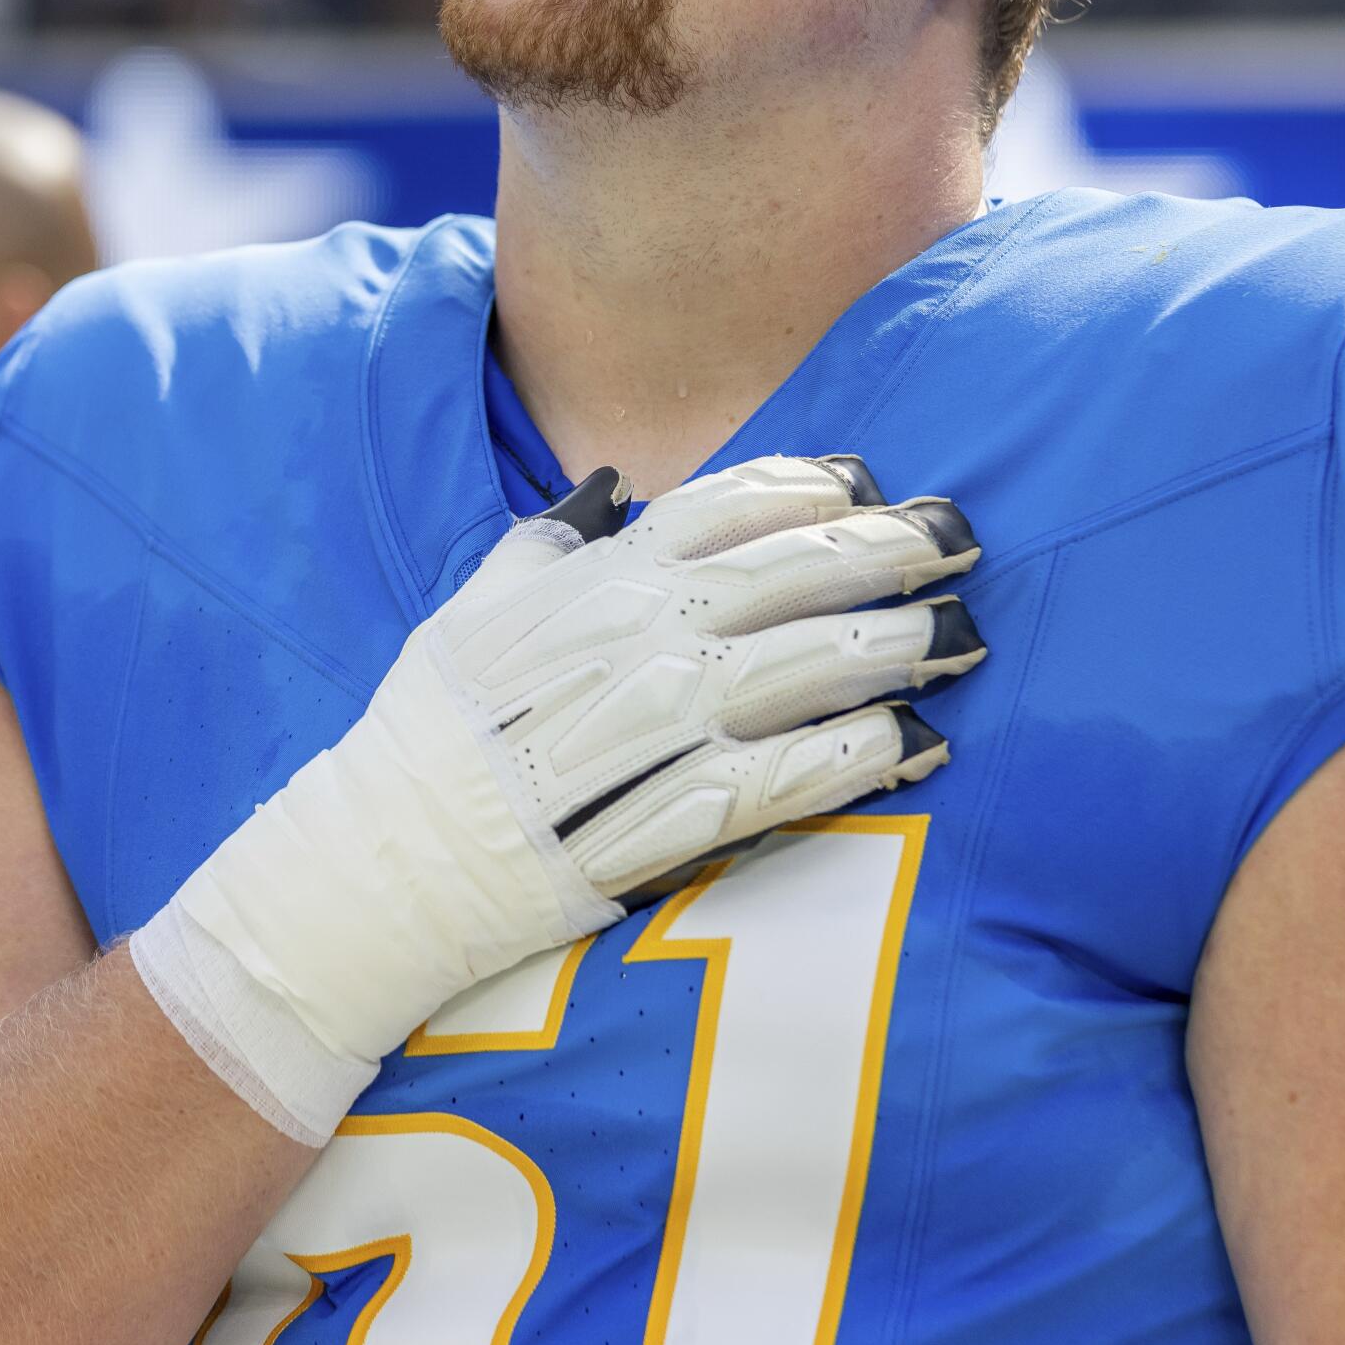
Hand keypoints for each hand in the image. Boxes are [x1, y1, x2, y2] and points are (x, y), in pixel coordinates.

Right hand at [129, 454, 981, 1139]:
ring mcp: (648, 732)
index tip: (870, 482)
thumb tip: (615, 486)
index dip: (810, 484)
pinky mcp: (661, 820)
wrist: (382, 862)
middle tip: (962, 540)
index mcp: (591, 579)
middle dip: (887, 551)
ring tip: (963, 638)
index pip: (725, 504)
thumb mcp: (473, 605)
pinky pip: (779, 779)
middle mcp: (630, 641)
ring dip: (894, 649)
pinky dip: (854, 758)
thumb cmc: (428, 730)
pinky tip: (914, 743)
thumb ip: (550, 537)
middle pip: (789, 575)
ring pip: (799, 671)